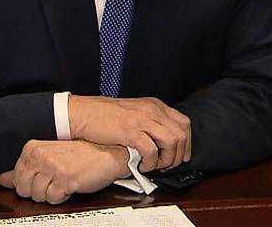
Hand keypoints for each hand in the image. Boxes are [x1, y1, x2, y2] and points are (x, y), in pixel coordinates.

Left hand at [0, 140, 129, 203]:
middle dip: (38, 191)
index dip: (30, 183)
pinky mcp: (65, 179)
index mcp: (33, 148)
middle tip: (53, 180)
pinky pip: (53, 199)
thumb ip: (24, 168)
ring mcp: (52, 167)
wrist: (107, 153)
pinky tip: (69, 185)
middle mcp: (41, 156)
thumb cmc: (81, 154)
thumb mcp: (49, 156)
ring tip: (63, 181)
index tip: (43, 177)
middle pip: (24, 189)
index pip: (15, 178)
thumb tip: (3, 179)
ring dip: (51, 193)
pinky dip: (62, 196)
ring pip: (38, 196)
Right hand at [68, 95, 190, 171]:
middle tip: (166, 165)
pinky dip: (151, 162)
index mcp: (155, 105)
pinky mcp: (131, 131)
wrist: (84, 113)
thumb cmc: (106, 115)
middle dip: (178, 155)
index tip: (180, 156)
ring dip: (166, 159)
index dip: (186, 143)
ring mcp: (143, 120)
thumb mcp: (135, 112)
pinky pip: (152, 150)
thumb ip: (150, 121)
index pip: (184, 124)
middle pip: (181, 134)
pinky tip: (142, 166)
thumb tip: (163, 140)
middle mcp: (153, 110)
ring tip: (155, 166)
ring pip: (171, 142)